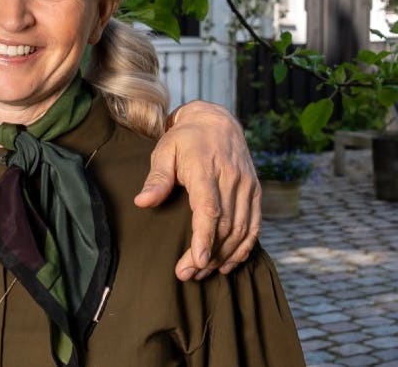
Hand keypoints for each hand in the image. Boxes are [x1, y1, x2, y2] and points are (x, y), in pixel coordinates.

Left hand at [133, 100, 259, 281]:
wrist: (216, 121)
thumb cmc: (184, 139)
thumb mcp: (164, 152)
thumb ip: (156, 179)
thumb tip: (142, 203)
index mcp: (207, 169)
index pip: (209, 209)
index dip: (204, 237)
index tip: (197, 261)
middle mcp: (231, 179)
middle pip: (225, 225)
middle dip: (208, 255)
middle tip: (188, 274)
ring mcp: (247, 186)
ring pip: (242, 229)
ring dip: (224, 256)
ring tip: (203, 273)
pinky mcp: (255, 191)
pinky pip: (254, 226)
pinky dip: (244, 248)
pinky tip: (228, 263)